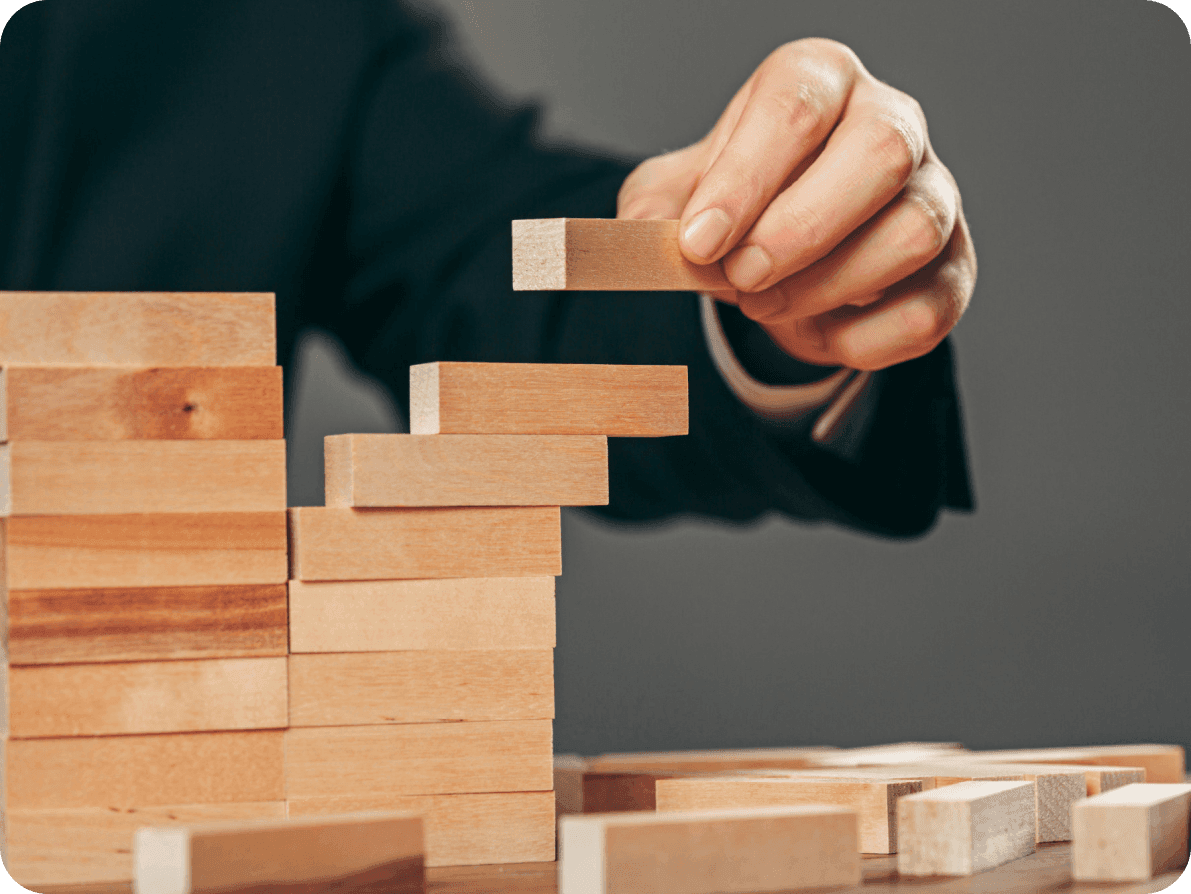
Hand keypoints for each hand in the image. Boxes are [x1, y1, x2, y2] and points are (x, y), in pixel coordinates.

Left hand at [617, 38, 975, 370]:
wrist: (788, 252)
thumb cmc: (740, 204)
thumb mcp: (679, 195)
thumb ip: (654, 210)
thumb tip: (640, 237)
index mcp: (821, 82)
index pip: (795, 108)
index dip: (743, 180)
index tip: (697, 243)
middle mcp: (892, 122)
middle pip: (880, 153)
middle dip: (799, 230)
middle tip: (740, 278)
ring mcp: (935, 194)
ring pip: (913, 232)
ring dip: (826, 286)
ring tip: (765, 304)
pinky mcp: (954, 267)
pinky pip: (928, 309)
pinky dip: (862, 339)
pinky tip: (817, 331)